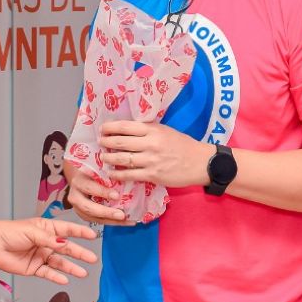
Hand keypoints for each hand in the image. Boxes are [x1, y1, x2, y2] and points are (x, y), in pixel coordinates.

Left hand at [0, 218, 97, 284]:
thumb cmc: (10, 232)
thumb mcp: (32, 231)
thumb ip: (49, 239)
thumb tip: (64, 244)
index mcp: (47, 229)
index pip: (68, 230)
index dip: (80, 232)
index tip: (94, 236)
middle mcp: (46, 243)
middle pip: (66, 248)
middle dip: (80, 253)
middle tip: (92, 259)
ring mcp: (41, 256)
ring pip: (60, 263)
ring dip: (71, 268)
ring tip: (83, 273)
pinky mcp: (33, 268)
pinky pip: (48, 273)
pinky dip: (56, 277)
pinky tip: (65, 279)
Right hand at [66, 168, 127, 223]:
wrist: (83, 176)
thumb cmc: (94, 171)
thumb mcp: (100, 168)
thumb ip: (109, 172)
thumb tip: (127, 174)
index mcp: (79, 180)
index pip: (89, 187)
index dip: (102, 192)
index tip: (117, 196)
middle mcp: (75, 195)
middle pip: (88, 207)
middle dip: (106, 212)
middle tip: (121, 215)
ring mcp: (77, 206)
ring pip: (91, 217)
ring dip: (110, 220)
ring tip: (125, 221)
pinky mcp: (82, 214)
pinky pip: (95, 220)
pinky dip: (110, 222)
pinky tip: (123, 222)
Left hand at [99, 121, 213, 189]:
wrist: (201, 163)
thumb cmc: (184, 146)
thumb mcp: (167, 131)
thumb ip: (149, 131)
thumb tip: (127, 130)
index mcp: (154, 130)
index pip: (125, 126)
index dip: (110, 128)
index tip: (102, 129)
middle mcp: (150, 144)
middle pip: (120, 142)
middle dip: (106, 142)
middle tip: (100, 142)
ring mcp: (151, 160)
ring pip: (121, 159)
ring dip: (108, 158)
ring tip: (104, 157)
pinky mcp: (152, 175)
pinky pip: (129, 174)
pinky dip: (117, 174)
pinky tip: (112, 173)